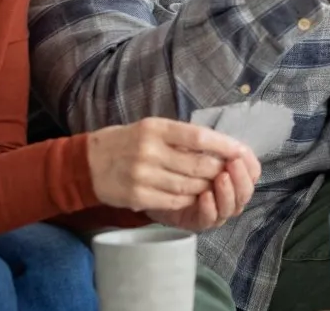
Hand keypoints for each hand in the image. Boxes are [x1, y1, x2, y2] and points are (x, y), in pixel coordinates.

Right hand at [85, 118, 251, 213]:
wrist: (89, 162)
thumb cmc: (128, 142)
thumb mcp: (152, 128)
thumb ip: (181, 136)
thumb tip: (220, 146)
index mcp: (156, 128)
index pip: (199, 137)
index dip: (224, 146)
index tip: (240, 151)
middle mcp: (149, 150)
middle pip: (197, 165)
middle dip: (218, 171)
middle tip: (228, 174)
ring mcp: (142, 175)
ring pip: (188, 186)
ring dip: (205, 188)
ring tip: (211, 185)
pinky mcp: (137, 196)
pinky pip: (173, 201)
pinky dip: (188, 200)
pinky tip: (191, 196)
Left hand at [146, 151, 261, 230]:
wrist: (149, 181)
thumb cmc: (175, 160)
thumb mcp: (194, 147)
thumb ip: (213, 146)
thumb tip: (231, 143)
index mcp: (233, 174)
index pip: (253, 172)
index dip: (250, 164)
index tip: (239, 154)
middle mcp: (229, 194)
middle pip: (246, 191)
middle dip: (241, 178)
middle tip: (232, 165)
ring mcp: (216, 210)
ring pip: (232, 207)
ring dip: (228, 192)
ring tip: (221, 178)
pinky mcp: (199, 222)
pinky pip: (210, 219)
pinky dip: (211, 208)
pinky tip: (205, 196)